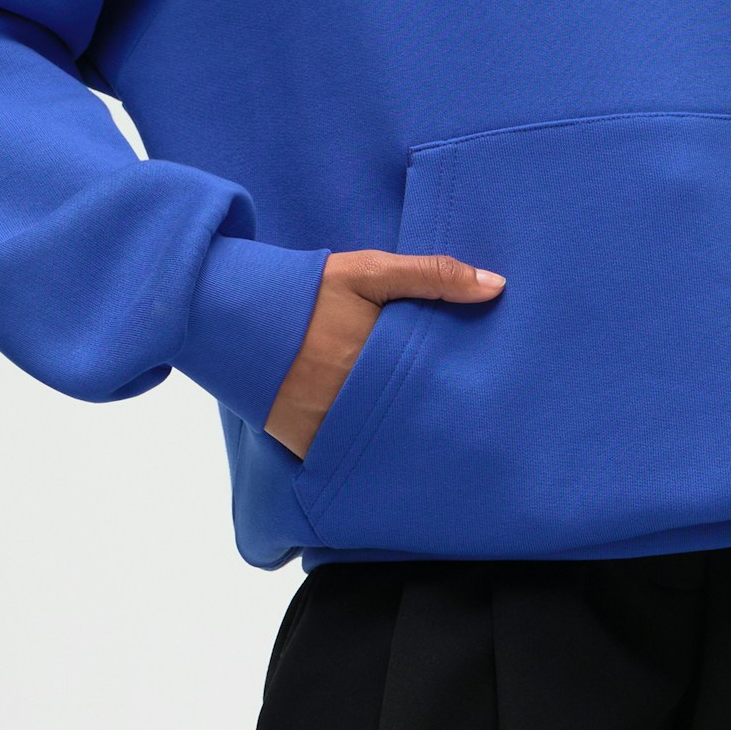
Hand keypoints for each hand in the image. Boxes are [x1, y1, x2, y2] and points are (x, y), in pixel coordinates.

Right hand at [262, 248, 504, 458]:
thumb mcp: (369, 271)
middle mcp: (357, 399)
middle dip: (439, 417)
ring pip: (387, 442)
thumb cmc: (306, 291)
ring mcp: (332, 426)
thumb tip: (496, 287)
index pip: (439, 380)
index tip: (488, 388)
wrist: (233, 316)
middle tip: (473, 423)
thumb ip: (432, 275)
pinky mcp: (308, 445)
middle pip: (416, 417)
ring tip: (437, 439)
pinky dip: (368, 454)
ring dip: (406, 438)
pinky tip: (392, 454)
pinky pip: (350, 458)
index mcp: (380, 356)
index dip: (463, 385)